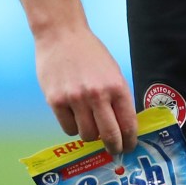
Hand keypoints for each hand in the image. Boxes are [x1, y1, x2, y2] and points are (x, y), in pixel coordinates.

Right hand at [34, 25, 137, 154]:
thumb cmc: (90, 53)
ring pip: (87, 135)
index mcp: (116, 87)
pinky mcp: (55, 101)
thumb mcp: (113, 72)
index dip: (130, 140)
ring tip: (90, 124)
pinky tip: (74, 116)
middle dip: (114, 147)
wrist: (61, 34)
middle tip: (114, 151)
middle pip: (109, 136)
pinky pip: (68, 128)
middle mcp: (97, 95)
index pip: (128, 124)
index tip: (129, 147)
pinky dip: (73, 127)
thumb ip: (118, 98)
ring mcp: (75, 99)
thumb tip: (124, 126)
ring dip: (91, 135)